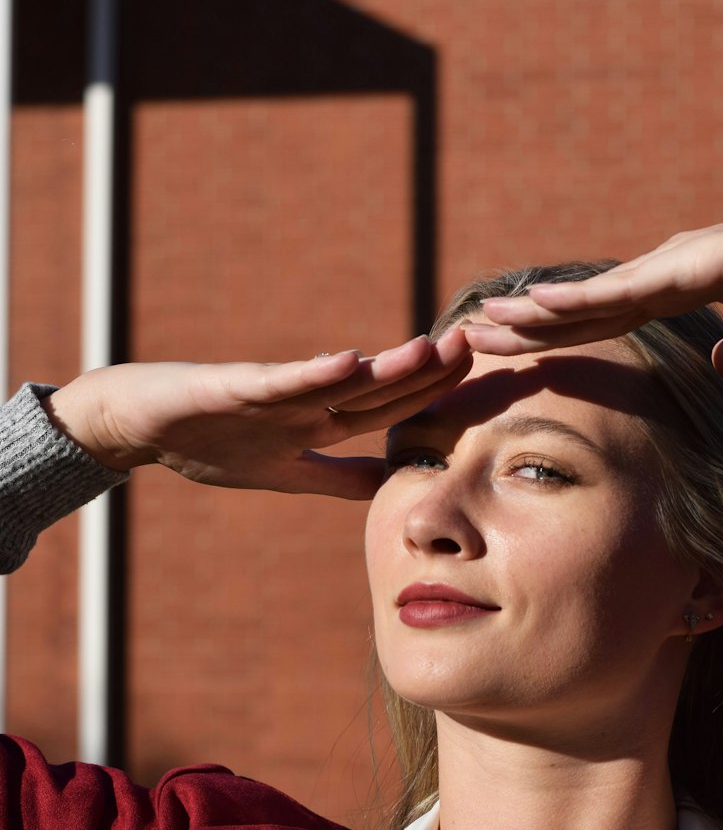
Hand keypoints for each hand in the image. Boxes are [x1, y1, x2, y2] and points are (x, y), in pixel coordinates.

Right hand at [44, 329, 471, 499]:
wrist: (134, 424)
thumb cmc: (206, 443)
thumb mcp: (285, 472)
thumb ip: (338, 478)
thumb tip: (391, 487)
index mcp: (317, 424)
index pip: (388, 410)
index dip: (432, 398)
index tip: (480, 381)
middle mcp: (303, 402)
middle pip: (377, 388)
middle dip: (426, 370)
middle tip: (476, 342)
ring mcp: (269, 393)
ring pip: (339, 380)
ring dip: (386, 367)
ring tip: (433, 348)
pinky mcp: (230, 387)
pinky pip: (279, 383)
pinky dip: (314, 374)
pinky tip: (351, 362)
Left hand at [462, 188, 722, 377]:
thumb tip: (717, 366)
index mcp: (677, 286)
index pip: (603, 318)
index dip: (556, 334)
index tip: (514, 349)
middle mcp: (663, 271)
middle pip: (580, 307)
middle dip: (524, 327)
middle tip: (470, 339)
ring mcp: (671, 265)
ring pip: (588, 297)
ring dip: (532, 313)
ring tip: (481, 324)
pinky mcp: (688, 266)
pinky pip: (621, 290)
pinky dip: (575, 298)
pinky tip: (533, 305)